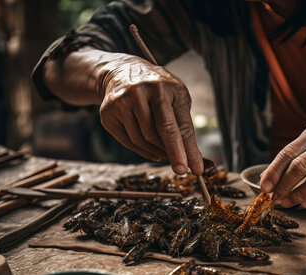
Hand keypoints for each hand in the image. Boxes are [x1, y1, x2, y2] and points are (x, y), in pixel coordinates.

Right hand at [98, 56, 202, 174]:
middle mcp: (143, 91)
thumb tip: (191, 157)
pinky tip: (153, 152)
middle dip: (173, 154)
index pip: (180, 124)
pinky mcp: (108, 112)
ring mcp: (123, 101)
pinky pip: (128, 141)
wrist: (121, 72)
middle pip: (160, 131)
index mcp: (167, 87)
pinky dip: (143, 151)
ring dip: (158, 151)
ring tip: (166, 153)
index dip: (189, 149)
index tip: (196, 168)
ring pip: (143, 139)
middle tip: (181, 170)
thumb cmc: (157, 90)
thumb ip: (183, 124)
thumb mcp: (175, 97)